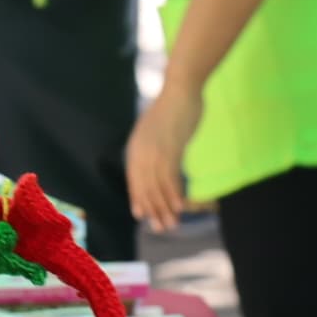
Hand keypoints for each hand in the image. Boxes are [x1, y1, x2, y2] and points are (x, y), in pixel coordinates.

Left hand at [126, 77, 204, 237]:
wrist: (181, 88)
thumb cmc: (173, 107)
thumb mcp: (158, 130)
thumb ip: (156, 147)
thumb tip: (162, 161)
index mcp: (136, 146)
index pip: (134, 179)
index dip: (138, 198)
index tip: (142, 215)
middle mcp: (141, 151)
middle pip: (145, 187)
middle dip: (153, 210)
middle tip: (160, 228)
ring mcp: (155, 151)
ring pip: (158, 186)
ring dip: (165, 208)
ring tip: (171, 225)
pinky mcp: (171, 149)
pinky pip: (171, 177)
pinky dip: (174, 194)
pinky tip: (179, 207)